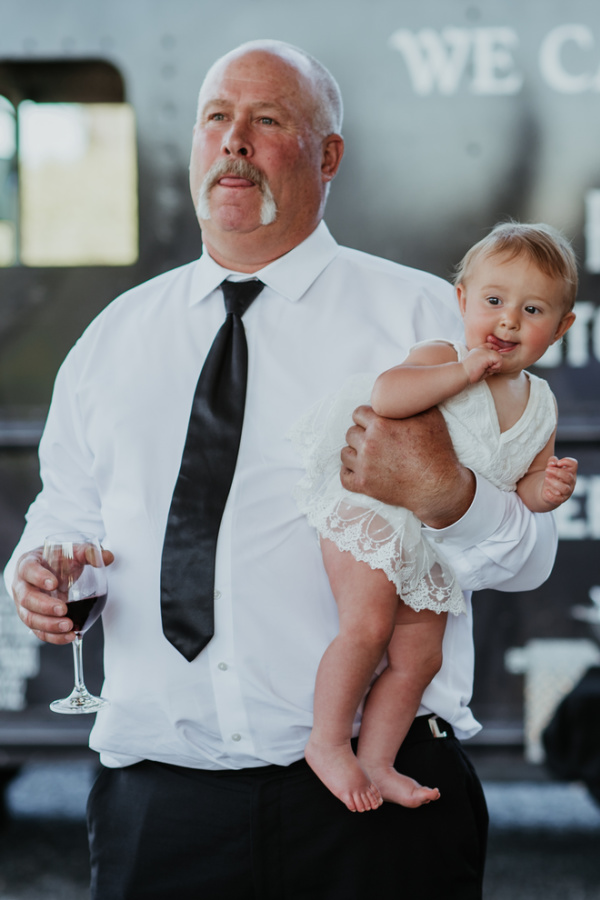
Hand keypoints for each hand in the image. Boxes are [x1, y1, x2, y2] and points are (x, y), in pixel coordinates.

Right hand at [12, 545, 114, 644]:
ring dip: (49, 625)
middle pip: (26, 598)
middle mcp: (22, 585)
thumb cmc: (57, 560)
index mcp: (28, 564)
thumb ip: (89, 552)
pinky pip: (39, 631)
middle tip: (63, 610)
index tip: (54, 583)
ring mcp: (24, 605)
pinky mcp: (32, 619)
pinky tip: (69, 636)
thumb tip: (108, 557)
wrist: (48, 570)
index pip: (28, 570)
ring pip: (29, 618)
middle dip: (44, 606)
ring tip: (68, 626)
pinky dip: (53, 636)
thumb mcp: (71, 551)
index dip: (38, 577)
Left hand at [340, 405, 474, 527]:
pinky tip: (358, 470)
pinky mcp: (364, 485)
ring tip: (367, 455)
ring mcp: (364, 466)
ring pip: (345, 453)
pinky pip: (344, 476)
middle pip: (350, 432)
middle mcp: (368, 444)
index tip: (375, 423)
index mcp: (380, 424)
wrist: (439, 485)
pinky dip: (348, 472)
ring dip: (354, 453)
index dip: (367, 417)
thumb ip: (412, 402)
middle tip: (374, 440)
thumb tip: (405, 390)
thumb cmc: (438, 450)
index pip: (358, 413)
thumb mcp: (431, 417)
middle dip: (361, 434)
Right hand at [462, 346, 501, 382]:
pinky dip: (496, 367)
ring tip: (486, 369)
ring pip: (499, 357)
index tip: (492, 363)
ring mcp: (484, 350)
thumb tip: (497, 366)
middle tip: (487, 369)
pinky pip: (499, 360)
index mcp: (477, 350)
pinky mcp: (487, 355)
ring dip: (495, 366)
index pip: (491, 346)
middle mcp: (481, 348)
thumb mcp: (478, 366)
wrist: (461, 373)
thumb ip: (487, 364)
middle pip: (496, 353)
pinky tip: (487, 369)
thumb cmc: (469, 373)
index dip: (494, 352)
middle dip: (495, 363)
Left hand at [541, 456, 577, 507]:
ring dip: (555, 483)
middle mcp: (571, 482)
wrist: (548, 491)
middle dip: (557, 472)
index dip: (567, 461)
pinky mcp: (560, 499)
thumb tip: (552, 463)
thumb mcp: (551, 467)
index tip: (558, 462)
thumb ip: (552, 461)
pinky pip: (558, 499)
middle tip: (547, 469)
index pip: (574, 464)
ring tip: (546, 478)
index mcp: (570, 471)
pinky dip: (551, 496)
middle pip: (568, 477)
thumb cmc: (552, 476)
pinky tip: (546, 491)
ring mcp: (567, 492)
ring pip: (565, 488)